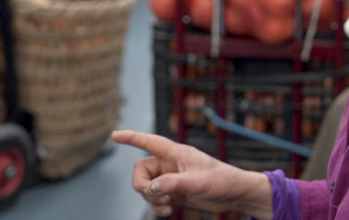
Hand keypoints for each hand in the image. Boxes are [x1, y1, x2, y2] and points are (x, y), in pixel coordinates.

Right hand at [111, 130, 272, 218]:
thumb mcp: (196, 182)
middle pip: (141, 171)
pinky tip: (169, 212)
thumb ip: (172, 184)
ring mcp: (172, 178)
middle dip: (143, 186)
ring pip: (147, 187)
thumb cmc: (220, 180)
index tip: (113, 135)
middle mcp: (171, 164)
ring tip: (168, 206)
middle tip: (156, 196)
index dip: (130, 138)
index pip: (148, 142)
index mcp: (175, 153)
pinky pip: (156, 198)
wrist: (234, 194)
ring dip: (152, 199)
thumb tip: (151, 189)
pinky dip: (158, 207)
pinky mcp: (175, 192)